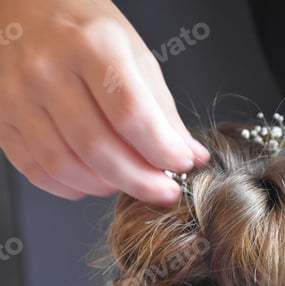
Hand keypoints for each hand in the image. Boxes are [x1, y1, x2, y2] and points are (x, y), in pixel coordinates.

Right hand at [0, 0, 208, 204]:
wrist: (28, 7)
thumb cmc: (87, 30)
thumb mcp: (135, 55)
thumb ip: (162, 109)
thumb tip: (190, 153)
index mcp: (92, 46)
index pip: (130, 113)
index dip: (161, 149)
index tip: (182, 164)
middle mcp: (48, 69)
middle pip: (98, 147)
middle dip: (140, 181)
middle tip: (165, 191)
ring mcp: (17, 95)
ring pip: (65, 165)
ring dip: (107, 186)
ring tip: (131, 180)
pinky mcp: (1, 117)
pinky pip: (36, 169)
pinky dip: (72, 186)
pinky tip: (95, 181)